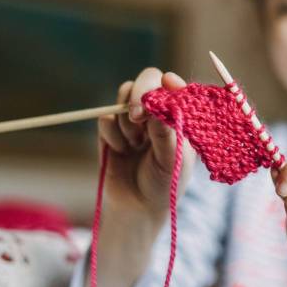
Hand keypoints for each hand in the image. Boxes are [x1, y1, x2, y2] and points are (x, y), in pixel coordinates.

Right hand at [97, 68, 196, 228]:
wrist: (137, 208)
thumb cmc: (165, 185)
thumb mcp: (172, 160)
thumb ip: (166, 132)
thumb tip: (160, 103)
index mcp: (180, 117)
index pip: (175, 85)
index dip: (168, 83)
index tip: (165, 87)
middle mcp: (158, 112)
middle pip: (148, 79)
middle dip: (140, 93)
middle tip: (137, 116)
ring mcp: (134, 118)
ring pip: (124, 94)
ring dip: (127, 121)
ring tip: (134, 145)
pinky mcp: (112, 129)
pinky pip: (106, 117)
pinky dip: (112, 134)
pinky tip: (121, 152)